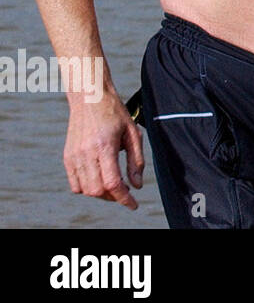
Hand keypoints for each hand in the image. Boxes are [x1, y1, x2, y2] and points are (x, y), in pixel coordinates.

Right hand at [64, 95, 144, 209]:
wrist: (90, 97)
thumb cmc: (115, 113)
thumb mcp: (133, 133)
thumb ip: (136, 161)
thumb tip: (137, 185)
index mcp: (104, 146)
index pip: (112, 183)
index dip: (124, 198)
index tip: (133, 205)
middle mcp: (85, 153)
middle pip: (97, 190)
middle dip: (114, 197)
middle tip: (125, 191)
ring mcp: (73, 156)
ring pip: (85, 190)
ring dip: (101, 194)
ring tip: (114, 185)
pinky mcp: (67, 157)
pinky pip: (74, 184)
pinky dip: (87, 188)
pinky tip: (100, 179)